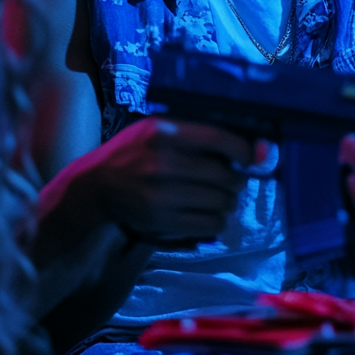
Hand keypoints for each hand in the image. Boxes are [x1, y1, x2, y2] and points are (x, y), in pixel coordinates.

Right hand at [75, 118, 252, 245]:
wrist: (97, 187)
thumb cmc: (136, 152)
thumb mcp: (158, 129)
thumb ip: (200, 135)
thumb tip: (257, 150)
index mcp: (164, 132)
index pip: (218, 138)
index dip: (244, 150)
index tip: (253, 157)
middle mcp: (162, 163)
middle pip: (224, 175)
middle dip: (237, 180)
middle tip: (233, 180)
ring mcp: (161, 195)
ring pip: (221, 202)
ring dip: (228, 201)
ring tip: (220, 197)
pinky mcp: (161, 221)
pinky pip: (209, 224)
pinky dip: (217, 220)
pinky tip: (209, 213)